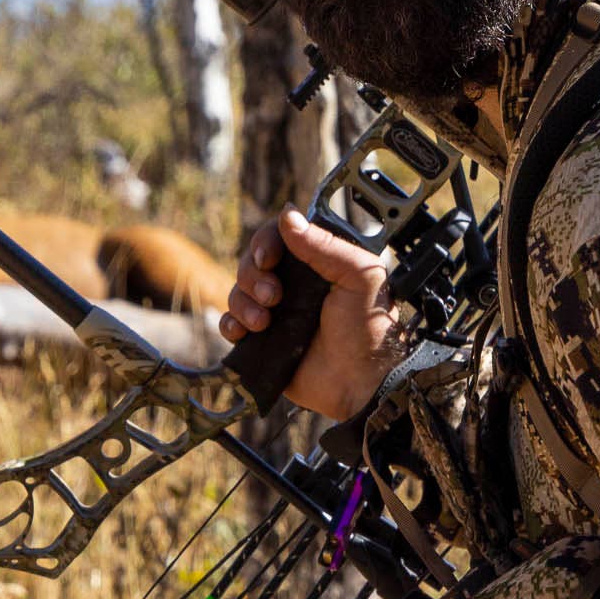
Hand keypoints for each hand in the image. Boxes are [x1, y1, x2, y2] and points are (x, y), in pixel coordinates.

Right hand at [219, 208, 400, 420]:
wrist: (360, 383)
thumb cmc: (369, 330)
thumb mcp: (359, 277)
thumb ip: (326, 245)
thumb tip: (288, 215)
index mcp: (316, 264)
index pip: (278, 237)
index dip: (266, 242)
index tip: (269, 260)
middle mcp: (293, 285)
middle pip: (251, 263)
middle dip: (254, 277)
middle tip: (274, 297)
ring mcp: (276, 313)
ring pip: (238, 292)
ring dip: (243, 303)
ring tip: (264, 322)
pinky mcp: (263, 341)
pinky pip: (231, 324)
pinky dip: (230, 324)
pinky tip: (244, 332)